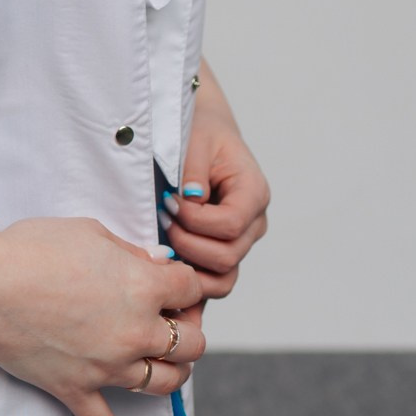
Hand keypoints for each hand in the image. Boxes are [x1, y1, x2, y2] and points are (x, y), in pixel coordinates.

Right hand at [0, 216, 205, 415]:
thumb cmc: (33, 248)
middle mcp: (136, 332)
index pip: (191, 287)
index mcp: (143, 286)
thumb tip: (157, 262)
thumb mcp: (89, 232)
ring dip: (173, 372)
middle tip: (173, 318)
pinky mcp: (78, 390)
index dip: (185, 282)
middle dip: (188, 328)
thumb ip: (130, 250)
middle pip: (192, 343)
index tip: (173, 280)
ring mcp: (109, 367)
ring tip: (165, 362)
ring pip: (164, 383)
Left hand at [166, 65, 269, 303]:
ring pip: (223, 278)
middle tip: (160, 220)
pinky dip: (192, 281)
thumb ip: (193, 171)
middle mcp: (255, 223)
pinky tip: (166, 265)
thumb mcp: (196, 142)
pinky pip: (215, 281)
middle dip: (187, 244)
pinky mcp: (225, 252)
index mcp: (254, 192)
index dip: (195, 221)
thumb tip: (190, 201)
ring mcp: (242, 242)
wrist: (207, 135)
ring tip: (162, 241)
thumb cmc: (202, 134)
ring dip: (189, 266)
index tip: (168, 202)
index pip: (231, 224)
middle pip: (227, 257)